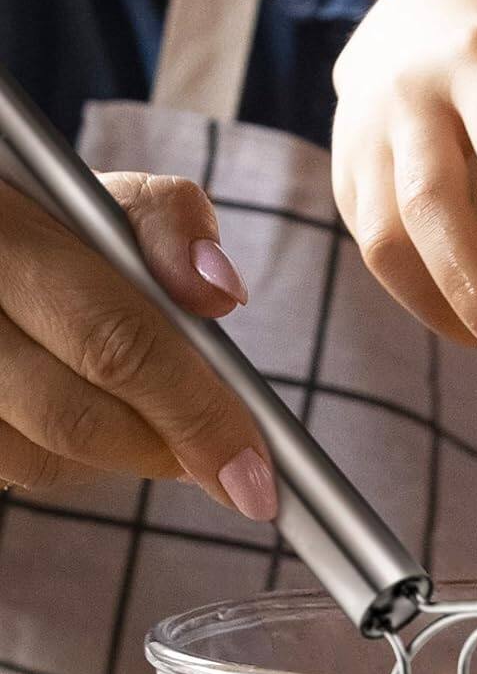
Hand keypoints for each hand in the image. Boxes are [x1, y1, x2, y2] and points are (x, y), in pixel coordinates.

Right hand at [0, 172, 274, 515]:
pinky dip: (70, 461)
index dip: (194, 413)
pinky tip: (94, 418)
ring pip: (42, 456)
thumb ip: (171, 224)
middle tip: (235, 473)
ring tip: (157, 418)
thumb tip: (219, 292)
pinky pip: (12, 468)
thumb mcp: (108, 200)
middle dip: (170, 450)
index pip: (116, 343)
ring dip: (121, 457)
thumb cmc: (52, 224)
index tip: (254, 470)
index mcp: (1, 231)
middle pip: (74, 416)